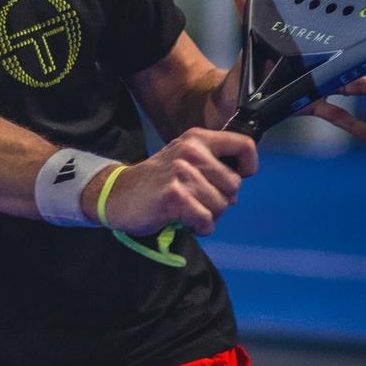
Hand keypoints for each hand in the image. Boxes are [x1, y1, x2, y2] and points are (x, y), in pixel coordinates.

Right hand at [93, 125, 257, 238]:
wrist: (117, 194)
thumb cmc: (155, 181)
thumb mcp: (184, 159)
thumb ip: (212, 164)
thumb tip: (238, 184)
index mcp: (198, 138)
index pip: (244, 145)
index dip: (248, 166)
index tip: (238, 177)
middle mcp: (191, 150)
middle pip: (234, 185)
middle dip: (222, 200)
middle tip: (200, 202)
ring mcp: (181, 172)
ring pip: (221, 205)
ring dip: (208, 216)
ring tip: (189, 211)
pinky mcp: (174, 195)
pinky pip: (205, 220)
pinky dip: (200, 227)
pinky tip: (186, 222)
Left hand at [212, 0, 365, 143]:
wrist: (230, 95)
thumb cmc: (247, 65)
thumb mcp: (251, 38)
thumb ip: (249, 16)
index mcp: (313, 49)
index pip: (347, 44)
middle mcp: (321, 68)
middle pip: (362, 68)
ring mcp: (317, 88)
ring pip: (356, 88)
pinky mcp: (307, 106)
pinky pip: (335, 116)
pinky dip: (353, 125)